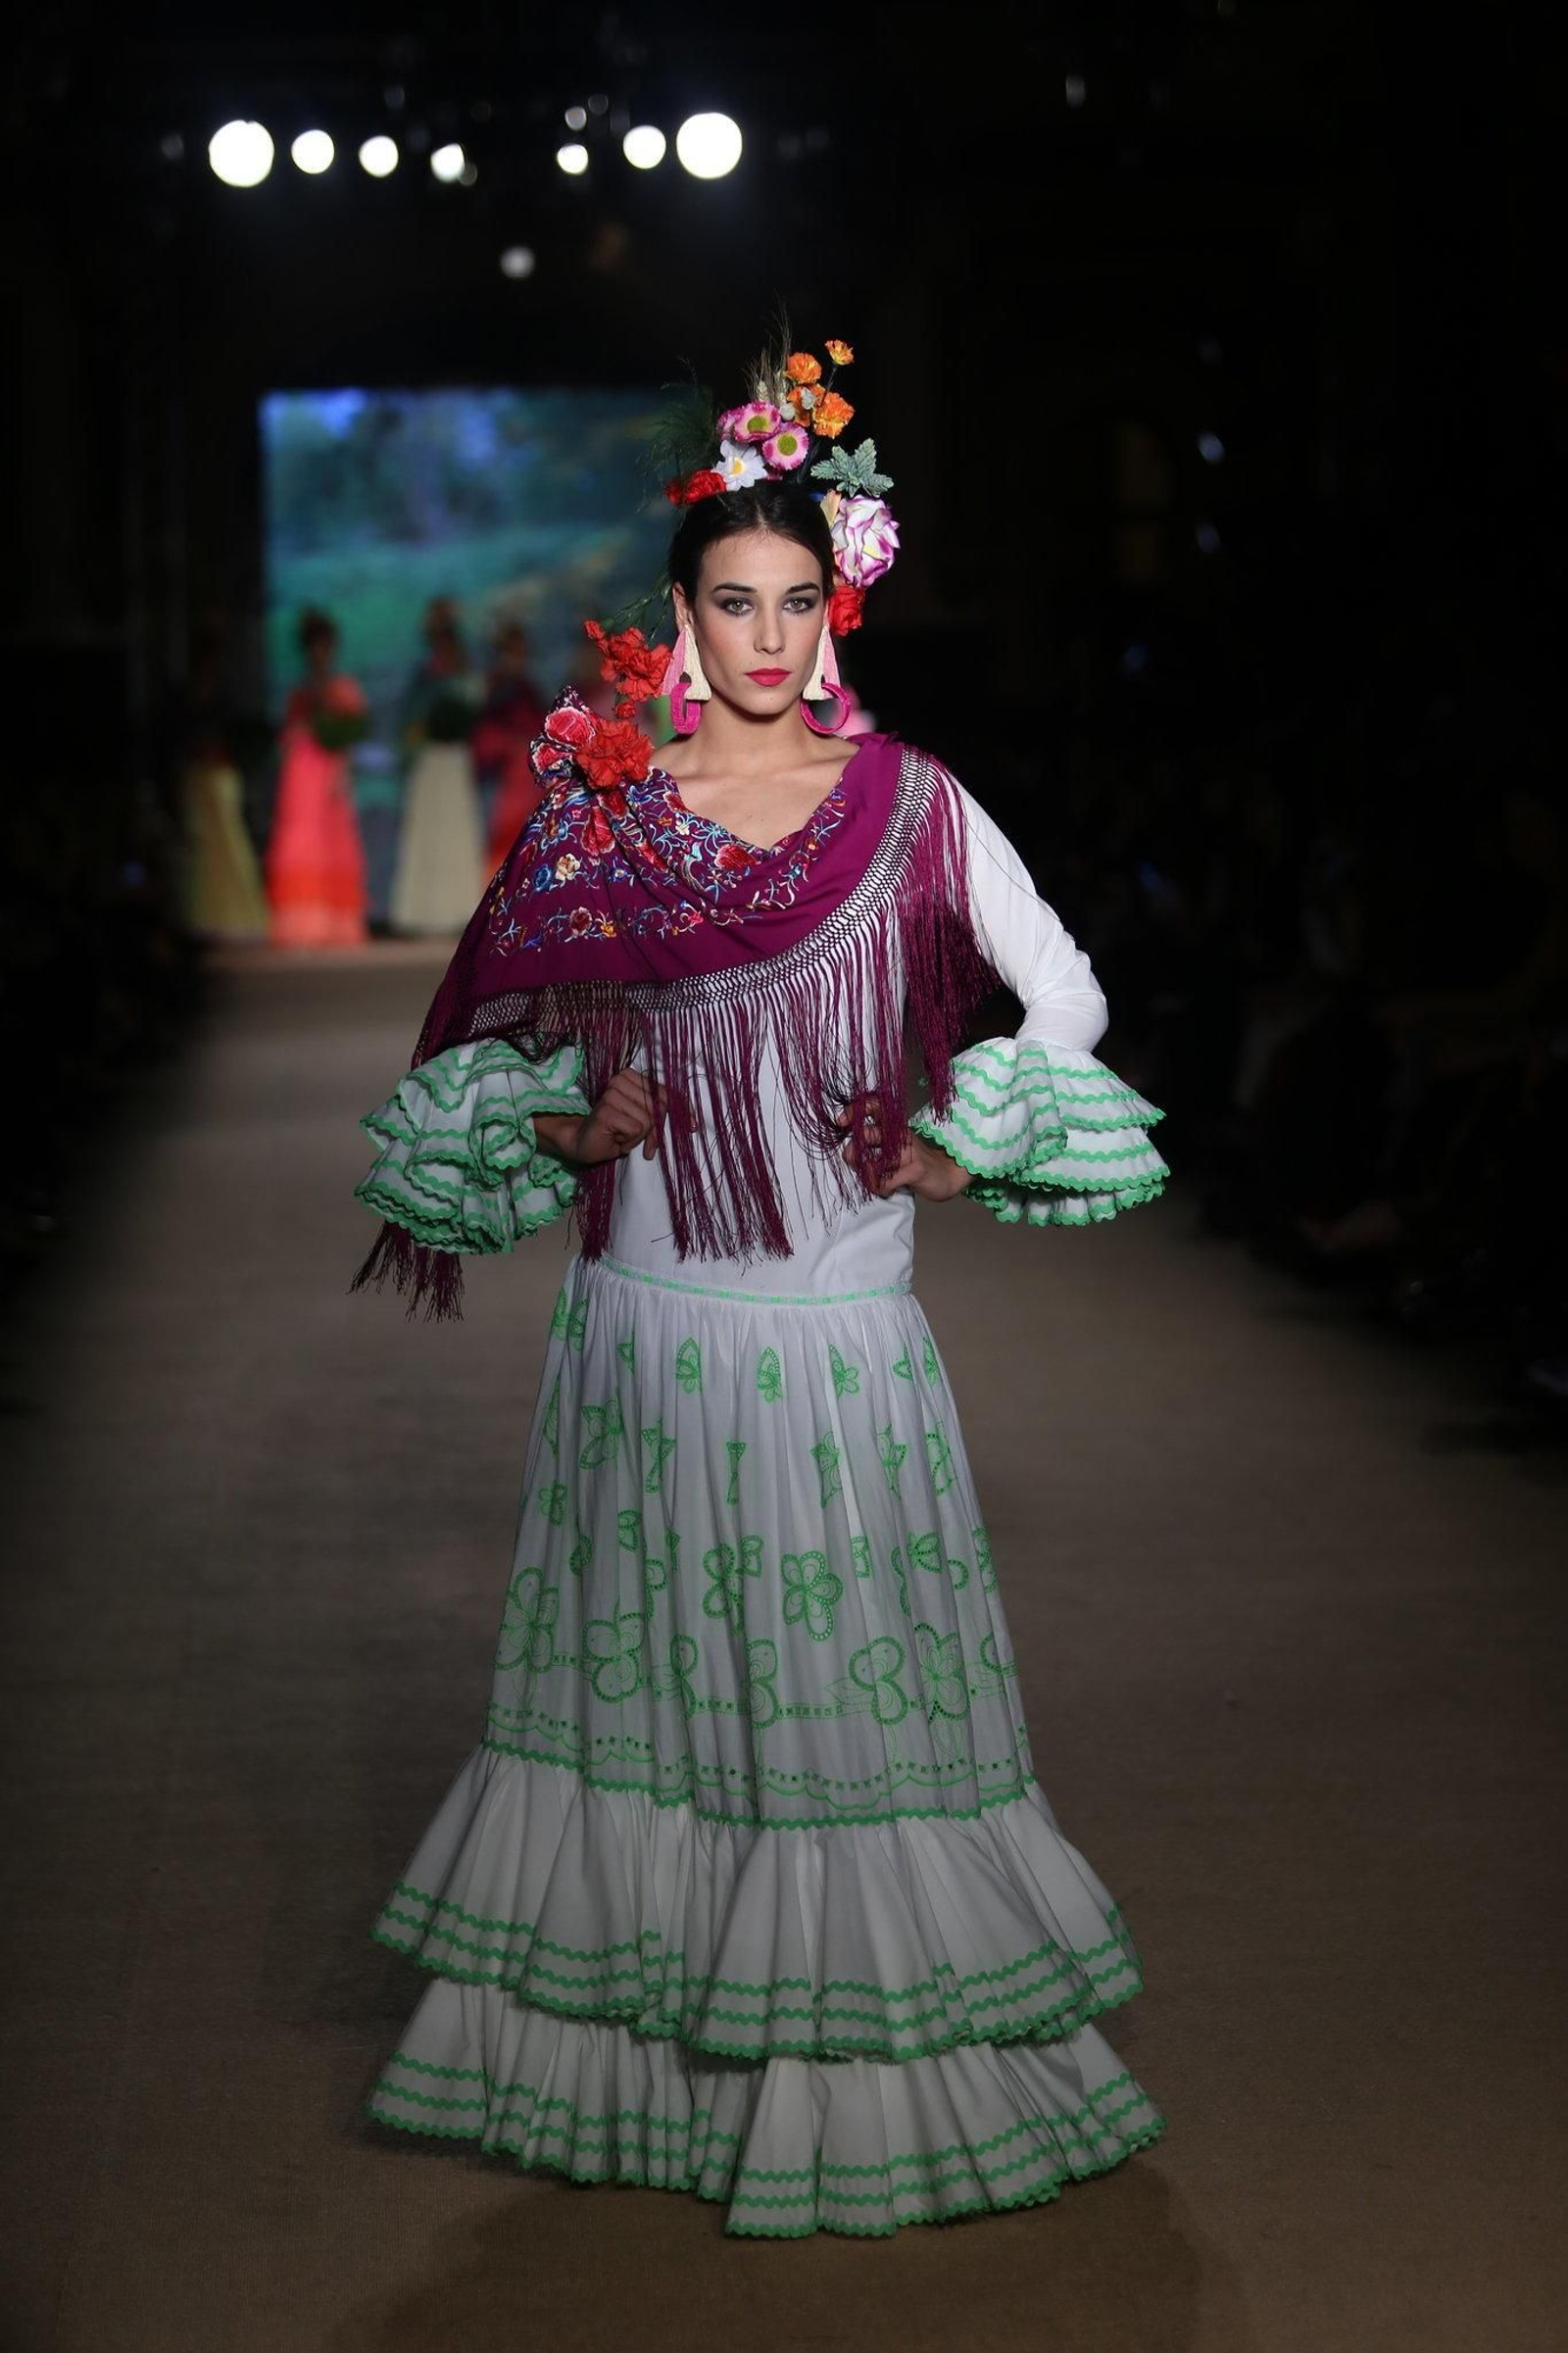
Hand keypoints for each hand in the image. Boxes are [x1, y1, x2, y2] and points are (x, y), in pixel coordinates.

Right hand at [539, 1067, 665, 1165]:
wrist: (585, 1143)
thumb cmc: (614, 1131)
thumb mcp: (642, 1120)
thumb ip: (656, 1116)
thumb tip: (671, 1122)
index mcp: (630, 1077)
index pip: (663, 1094)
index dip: (661, 1117)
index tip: (651, 1133)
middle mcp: (620, 1080)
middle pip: (656, 1107)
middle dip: (649, 1130)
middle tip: (631, 1136)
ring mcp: (611, 1094)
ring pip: (646, 1120)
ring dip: (636, 1137)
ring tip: (620, 1135)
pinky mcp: (606, 1110)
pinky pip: (635, 1129)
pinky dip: (628, 1141)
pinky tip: (615, 1138)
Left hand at [836, 1099, 970, 1200]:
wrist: (948, 1175)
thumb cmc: (915, 1164)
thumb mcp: (893, 1151)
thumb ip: (871, 1150)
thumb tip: (848, 1153)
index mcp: (894, 1127)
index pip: (874, 1107)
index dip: (854, 1110)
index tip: (841, 1121)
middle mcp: (900, 1134)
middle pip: (865, 1134)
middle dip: (852, 1153)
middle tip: (856, 1166)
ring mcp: (909, 1151)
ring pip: (872, 1163)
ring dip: (867, 1178)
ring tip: (876, 1183)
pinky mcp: (915, 1169)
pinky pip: (884, 1181)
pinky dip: (880, 1189)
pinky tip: (888, 1190)